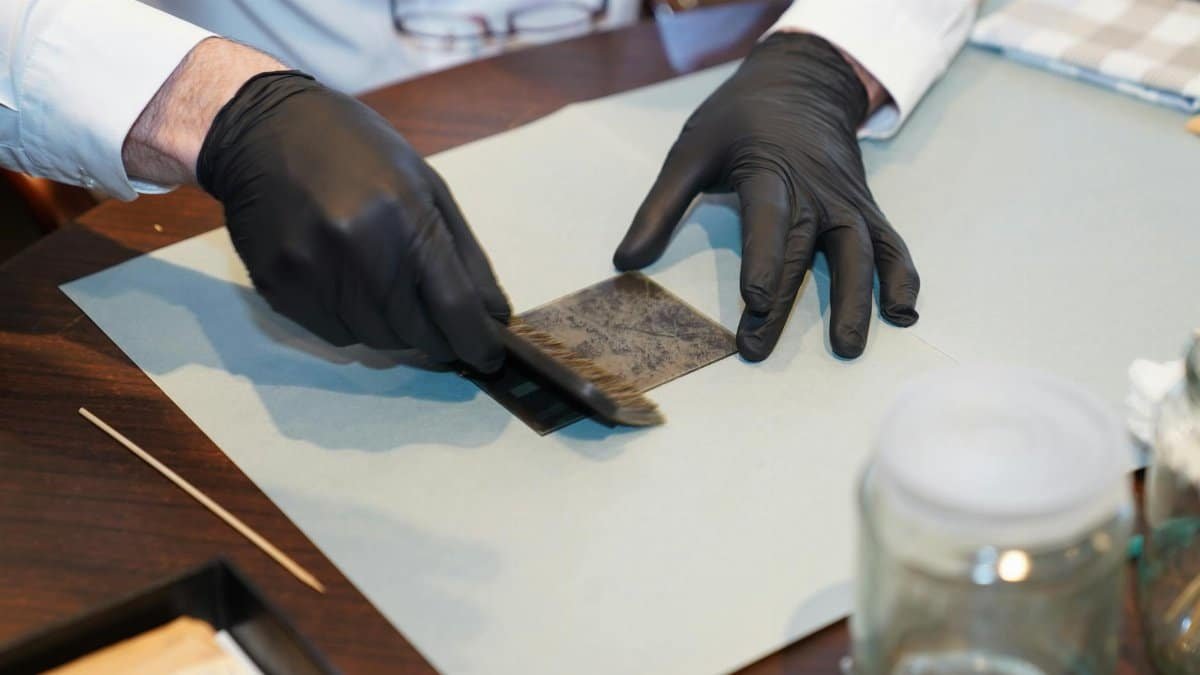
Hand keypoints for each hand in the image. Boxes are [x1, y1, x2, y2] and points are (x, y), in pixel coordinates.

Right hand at [197, 71, 509, 370]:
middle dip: (439, 338)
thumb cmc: (358, 150)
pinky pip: (336, 334)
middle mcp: (359, 250)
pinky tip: (349, 287)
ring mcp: (315, 273)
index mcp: (405, 216)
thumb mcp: (427, 184)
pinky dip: (355, 323)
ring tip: (389, 291)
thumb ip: (465, 254)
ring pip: (376, 340)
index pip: (455, 306)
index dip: (477, 342)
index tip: (488, 357)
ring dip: (396, 330)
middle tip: (442, 325)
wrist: (261, 130)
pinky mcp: (281, 288)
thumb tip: (493, 315)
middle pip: (417, 333)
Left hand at [613, 33, 918, 360]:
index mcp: (769, 171)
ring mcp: (846, 202)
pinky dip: (902, 277)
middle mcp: (815, 190)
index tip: (753, 300)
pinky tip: (903, 314)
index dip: (763, 259)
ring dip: (855, 300)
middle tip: (757, 347)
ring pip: (857, 252)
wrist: (802, 81)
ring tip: (847, 348)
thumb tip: (626, 263)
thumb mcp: (690, 151)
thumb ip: (659, 209)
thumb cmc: (739, 120)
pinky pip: (891, 244)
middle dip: (783, 302)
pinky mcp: (865, 209)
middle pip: (803, 250)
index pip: (768, 219)